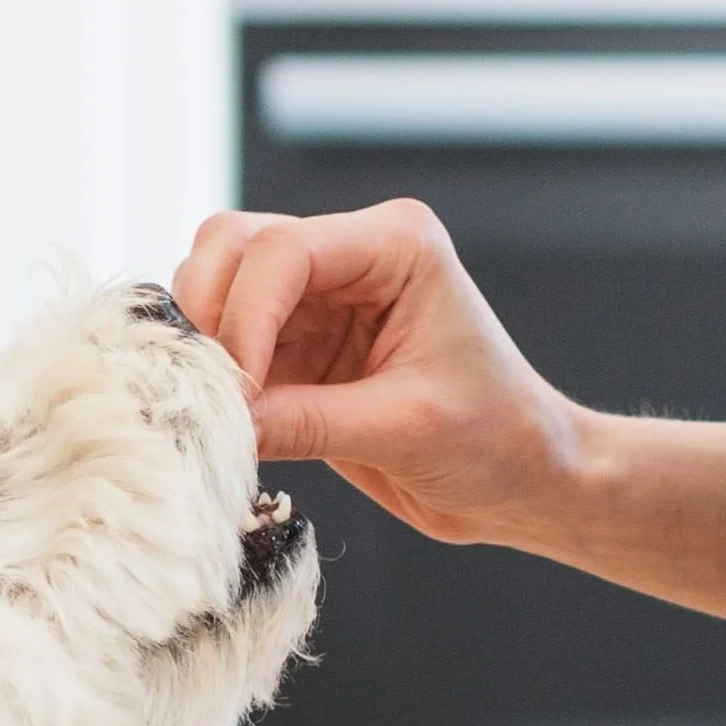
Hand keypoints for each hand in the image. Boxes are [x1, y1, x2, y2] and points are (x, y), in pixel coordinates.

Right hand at [173, 199, 584, 549]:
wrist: (522, 480)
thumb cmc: (496, 440)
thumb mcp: (405, 430)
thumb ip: (306, 422)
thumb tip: (216, 422)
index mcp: (396, 244)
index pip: (285, 250)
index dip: (246, 317)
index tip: (240, 393)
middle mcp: (351, 254)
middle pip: (233, 246)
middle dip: (210, 317)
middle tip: (211, 395)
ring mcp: (317, 297)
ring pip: (215, 286)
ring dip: (202, 345)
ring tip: (216, 412)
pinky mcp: (295, 345)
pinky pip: (225, 342)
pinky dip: (211, 377)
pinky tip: (224, 422)